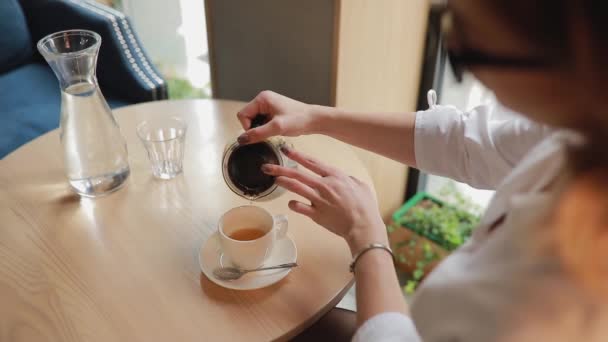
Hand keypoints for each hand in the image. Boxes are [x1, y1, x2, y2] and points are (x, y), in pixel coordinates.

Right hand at [236, 91, 324, 143]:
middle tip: (269, 133)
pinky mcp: (273, 112)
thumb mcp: (277, 128)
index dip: (247, 127)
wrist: (314, 120)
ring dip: (261, 129)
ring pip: (254, 122)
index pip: (242, 114)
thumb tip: (242, 139)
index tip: (260, 134)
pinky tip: (276, 131)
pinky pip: (262, 123)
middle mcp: (264, 100)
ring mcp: (268, 106)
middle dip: (255, 128)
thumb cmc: (299, 119)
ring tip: (274, 132)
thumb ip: (258, 133)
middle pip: (247, 118)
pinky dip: (266, 129)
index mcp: (262, 98)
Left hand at [261, 147, 387, 253]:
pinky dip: (293, 204)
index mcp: (335, 176)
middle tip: (267, 166)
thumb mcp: (361, 186)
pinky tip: (290, 203)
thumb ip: (349, 179)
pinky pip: (299, 207)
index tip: (286, 150)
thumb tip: (342, 177)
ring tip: (274, 179)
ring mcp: (319, 200)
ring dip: (283, 183)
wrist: (363, 226)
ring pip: (296, 188)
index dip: (297, 155)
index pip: (312, 162)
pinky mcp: (316, 214)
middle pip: (298, 174)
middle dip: (280, 169)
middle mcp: (324, 186)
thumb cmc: (365, 207)